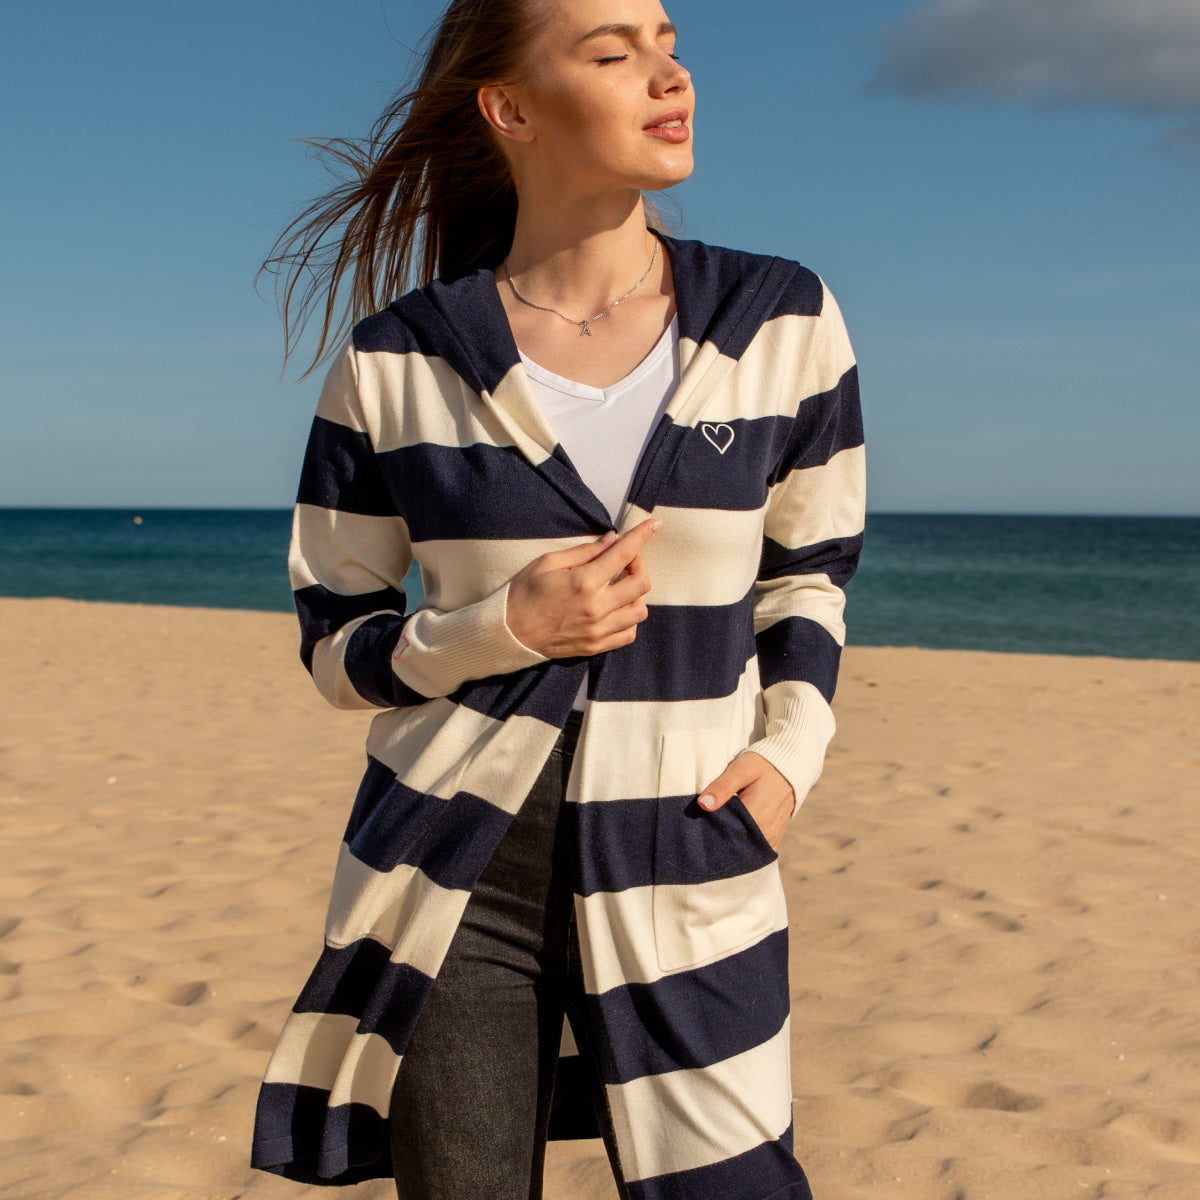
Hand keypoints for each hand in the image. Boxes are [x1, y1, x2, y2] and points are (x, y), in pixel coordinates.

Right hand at [505, 519, 659, 658]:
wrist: (507, 633)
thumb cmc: (523, 593)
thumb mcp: (548, 562)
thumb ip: (584, 551)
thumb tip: (612, 540)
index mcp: (584, 581)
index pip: (624, 554)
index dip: (642, 535)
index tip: (654, 524)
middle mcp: (596, 607)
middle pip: (641, 583)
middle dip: (639, 565)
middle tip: (625, 560)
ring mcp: (598, 631)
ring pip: (640, 611)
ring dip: (636, 594)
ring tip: (620, 588)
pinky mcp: (595, 646)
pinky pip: (628, 634)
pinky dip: (629, 619)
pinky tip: (616, 609)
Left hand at [698, 752, 794, 851]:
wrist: (790, 767)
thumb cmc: (763, 765)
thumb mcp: (741, 769)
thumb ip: (722, 787)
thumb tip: (703, 805)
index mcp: (756, 817)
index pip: (724, 835)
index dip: (708, 833)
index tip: (695, 827)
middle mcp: (765, 832)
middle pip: (733, 846)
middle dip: (716, 840)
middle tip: (700, 830)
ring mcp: (771, 837)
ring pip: (743, 850)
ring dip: (728, 844)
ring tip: (713, 832)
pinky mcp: (773, 838)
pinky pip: (754, 850)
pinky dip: (741, 845)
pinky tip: (728, 836)